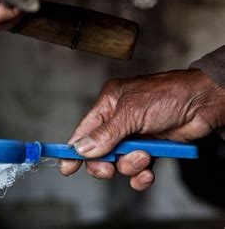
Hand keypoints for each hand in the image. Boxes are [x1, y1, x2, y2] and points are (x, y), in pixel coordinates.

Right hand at [59, 69, 224, 190]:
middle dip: (105, 163)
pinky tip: (148, 174)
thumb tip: (82, 150)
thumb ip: (105, 134)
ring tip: (145, 157)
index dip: (73, 150)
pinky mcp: (151, 149)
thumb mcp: (131, 113)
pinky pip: (138, 170)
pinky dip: (141, 175)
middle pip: (99, 152)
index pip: (84, 131)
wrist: (204, 103)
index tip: (66, 167)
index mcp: (109, 104)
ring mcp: (135, 136)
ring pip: (120, 163)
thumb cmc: (168, 96)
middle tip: (110, 170)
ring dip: (130, 165)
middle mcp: (119, 121)